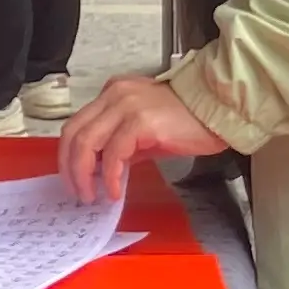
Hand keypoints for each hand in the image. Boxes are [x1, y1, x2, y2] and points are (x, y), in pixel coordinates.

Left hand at [59, 75, 231, 206]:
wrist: (220, 111)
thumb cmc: (189, 120)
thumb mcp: (146, 129)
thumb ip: (120, 144)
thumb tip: (100, 170)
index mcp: (113, 93)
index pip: (77, 124)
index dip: (68, 154)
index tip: (72, 178)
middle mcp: (115, 95)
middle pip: (74, 133)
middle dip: (70, 167)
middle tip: (78, 192)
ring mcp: (126, 106)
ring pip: (86, 142)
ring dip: (83, 174)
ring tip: (92, 196)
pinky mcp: (141, 122)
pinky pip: (114, 153)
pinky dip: (110, 175)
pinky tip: (115, 191)